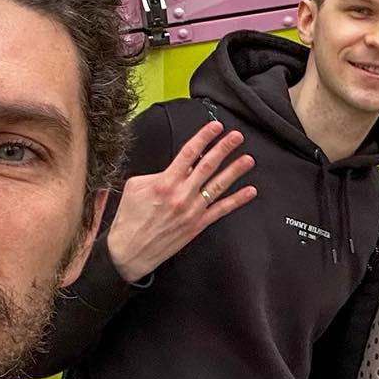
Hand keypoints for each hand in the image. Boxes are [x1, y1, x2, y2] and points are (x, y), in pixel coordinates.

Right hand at [106, 121, 257, 282]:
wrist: (129, 251)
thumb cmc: (129, 219)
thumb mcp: (135, 187)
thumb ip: (156, 174)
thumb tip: (175, 167)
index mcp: (165, 182)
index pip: (188, 153)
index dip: (204, 137)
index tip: (215, 127)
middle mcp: (181, 194)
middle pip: (207, 165)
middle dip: (224, 148)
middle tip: (236, 137)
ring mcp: (192, 210)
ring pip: (218, 186)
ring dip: (235, 170)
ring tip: (248, 159)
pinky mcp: (197, 225)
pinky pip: (221, 210)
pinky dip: (237, 200)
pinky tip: (249, 191)